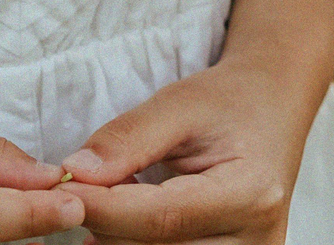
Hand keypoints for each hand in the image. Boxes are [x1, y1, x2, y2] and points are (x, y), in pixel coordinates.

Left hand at [60, 61, 307, 243]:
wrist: (273, 110)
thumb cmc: (228, 102)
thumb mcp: (179, 102)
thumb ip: (128, 137)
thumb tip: (74, 173)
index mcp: (251, 193)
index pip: (163, 217)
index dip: (105, 208)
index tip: (61, 189)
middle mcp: (256, 242)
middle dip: (105, 226)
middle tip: (68, 196)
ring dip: (118, 240)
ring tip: (97, 206)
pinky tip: (116, 226)